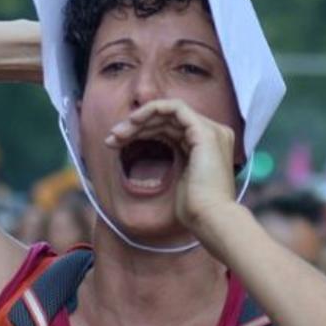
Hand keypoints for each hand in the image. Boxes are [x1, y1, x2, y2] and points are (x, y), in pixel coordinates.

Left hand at [104, 99, 238, 237]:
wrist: (209, 218)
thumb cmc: (193, 208)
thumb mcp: (178, 178)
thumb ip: (171, 158)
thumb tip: (145, 147)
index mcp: (208, 145)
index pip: (170, 128)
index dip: (142, 131)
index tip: (117, 144)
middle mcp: (213, 133)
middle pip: (167, 119)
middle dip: (136, 126)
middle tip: (112, 139)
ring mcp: (211, 130)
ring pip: (168, 112)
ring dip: (139, 120)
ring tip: (117, 135)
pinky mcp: (204, 131)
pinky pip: (175, 107)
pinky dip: (152, 110)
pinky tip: (133, 121)